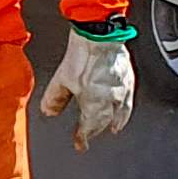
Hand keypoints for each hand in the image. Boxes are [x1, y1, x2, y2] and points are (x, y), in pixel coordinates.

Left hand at [40, 32, 135, 150]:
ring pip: (120, 113)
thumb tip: (49, 112)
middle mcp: (111, 99)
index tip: (80, 144)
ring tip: (113, 129)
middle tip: (91, 136)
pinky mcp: (129, 78)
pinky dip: (125, 109)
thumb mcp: (61, 79)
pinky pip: (128, 100)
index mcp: (95, 102)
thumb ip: (55, 98)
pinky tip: (124, 107)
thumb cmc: (83, 54)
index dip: (83, 137)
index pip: (88, 127)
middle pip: (104, 121)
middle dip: (96, 130)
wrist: (101, 34)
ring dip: (115, 122)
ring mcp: (122, 90)